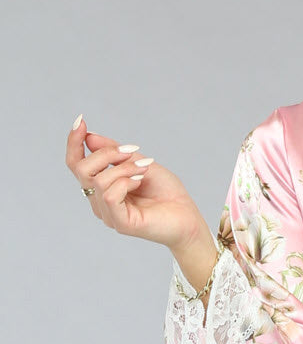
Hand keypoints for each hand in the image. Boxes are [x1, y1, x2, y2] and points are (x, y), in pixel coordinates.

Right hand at [65, 116, 205, 249]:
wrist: (189, 218)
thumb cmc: (166, 192)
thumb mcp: (139, 162)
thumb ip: (114, 152)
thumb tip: (89, 137)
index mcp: (101, 188)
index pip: (76, 164)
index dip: (74, 142)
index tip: (80, 120)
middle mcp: (99, 202)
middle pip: (82, 169)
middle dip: (106, 153)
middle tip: (132, 152)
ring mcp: (108, 214)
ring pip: (99, 180)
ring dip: (124, 168)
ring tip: (144, 170)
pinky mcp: (120, 223)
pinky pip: (109, 196)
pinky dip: (125, 182)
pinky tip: (139, 182)